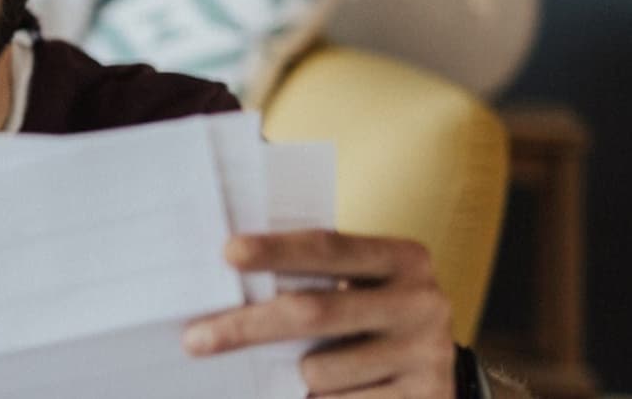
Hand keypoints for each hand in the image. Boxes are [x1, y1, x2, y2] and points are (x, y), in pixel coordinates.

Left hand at [183, 230, 455, 397]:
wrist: (437, 370)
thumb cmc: (370, 315)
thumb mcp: (357, 286)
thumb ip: (310, 280)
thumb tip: (225, 288)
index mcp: (403, 258)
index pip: (329, 248)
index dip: (277, 251)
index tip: (227, 253)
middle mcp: (421, 303)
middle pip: (314, 312)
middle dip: (247, 326)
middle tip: (195, 340)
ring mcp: (426, 356)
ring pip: (318, 371)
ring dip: (288, 376)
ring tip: (294, 371)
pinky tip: (314, 397)